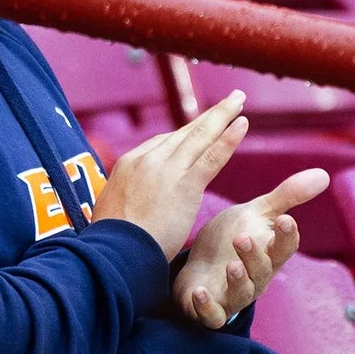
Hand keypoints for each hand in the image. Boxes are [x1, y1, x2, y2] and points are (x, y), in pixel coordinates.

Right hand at [90, 91, 249, 258]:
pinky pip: (212, 156)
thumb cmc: (112, 244)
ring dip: (222, 115)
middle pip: (184, 132)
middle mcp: (147, 159)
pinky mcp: (185, 184)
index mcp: (129, 165)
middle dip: (208, 116)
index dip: (186, 135)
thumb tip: (132, 205)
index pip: (162, 143)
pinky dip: (229, 138)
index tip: (201, 127)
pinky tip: (242, 124)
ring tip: (238, 100)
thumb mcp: (112, 211)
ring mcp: (167, 169)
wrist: (114, 253)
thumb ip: (128, 199)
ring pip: (200, 136)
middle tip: (229, 100)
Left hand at [173, 168, 330, 328]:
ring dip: (237, 281)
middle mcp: (256, 277)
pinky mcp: (211, 310)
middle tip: (242, 238)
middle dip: (254, 256)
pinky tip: (199, 292)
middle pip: (263, 270)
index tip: (284, 220)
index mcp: (268, 253)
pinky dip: (207, 307)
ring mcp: (234, 295)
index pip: (284, 246)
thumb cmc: (232, 240)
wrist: (199, 269)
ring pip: (242, 293)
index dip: (286, 236)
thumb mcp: (256, 214)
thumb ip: (286, 196)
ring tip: (231, 265)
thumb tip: (324, 174)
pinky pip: (213, 316)